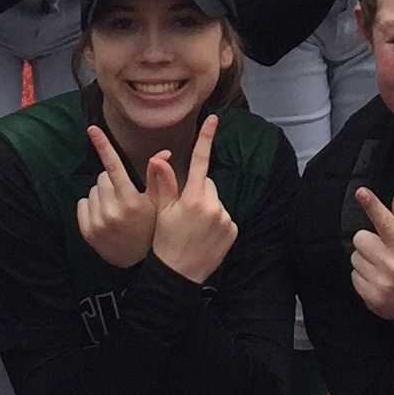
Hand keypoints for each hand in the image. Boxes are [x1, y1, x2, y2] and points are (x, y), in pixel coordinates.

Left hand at [75, 125, 159, 269]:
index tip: (91, 129)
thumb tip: (162, 153)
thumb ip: (160, 178)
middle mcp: (112, 211)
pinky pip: (83, 203)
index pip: (114, 167)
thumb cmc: (153, 229)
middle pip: (103, 177)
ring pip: (93, 190)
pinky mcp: (86, 230)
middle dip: (113, 180)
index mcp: (131, 202)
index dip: (103, 146)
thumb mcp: (160, 204)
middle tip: (125, 194)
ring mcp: (97, 222)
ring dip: (103, 193)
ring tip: (117, 207)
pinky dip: (92, 206)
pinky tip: (106, 217)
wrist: (138, 263)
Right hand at [148, 117, 239, 283]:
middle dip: (198, 190)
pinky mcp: (233, 230)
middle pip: (207, 184)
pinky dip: (216, 221)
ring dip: (207, 207)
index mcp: (193, 198)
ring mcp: (225, 218)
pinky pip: (225, 216)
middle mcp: (213, 206)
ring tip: (193, 226)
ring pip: (216, 200)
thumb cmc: (164, 242)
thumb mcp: (162, 212)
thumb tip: (160, 158)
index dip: (206, 138)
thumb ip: (164, 184)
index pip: (200, 161)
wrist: (179, 275)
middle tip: (184, 211)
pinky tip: (204, 234)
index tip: (214, 119)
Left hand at [349, 185, 393, 319]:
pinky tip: (378, 282)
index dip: (373, 205)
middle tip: (384, 253)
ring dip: (365, 261)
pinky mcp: (371, 297)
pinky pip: (353, 276)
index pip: (386, 221)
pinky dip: (362, 278)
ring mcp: (382, 282)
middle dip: (368, 243)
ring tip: (382, 269)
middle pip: (360, 238)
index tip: (361, 192)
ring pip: (354, 258)